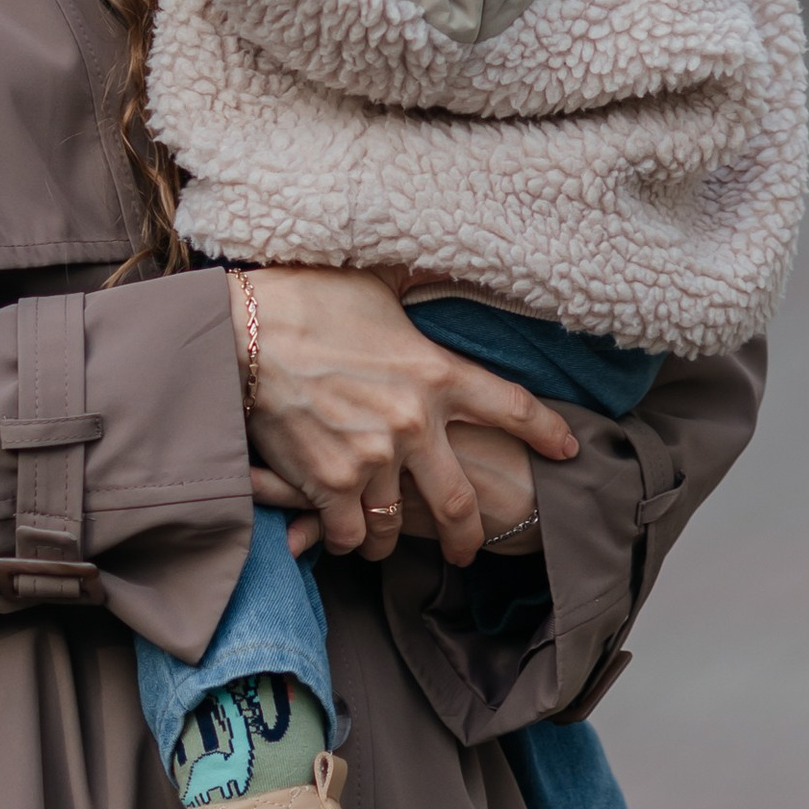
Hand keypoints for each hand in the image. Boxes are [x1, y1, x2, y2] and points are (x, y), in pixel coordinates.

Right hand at [233, 266, 575, 569]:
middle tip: (469, 549)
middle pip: (461, 500)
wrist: (241, 333)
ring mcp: (371, 459)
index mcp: (436, 373)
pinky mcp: (327, 484)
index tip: (567, 450)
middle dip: (470, 534)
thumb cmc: (305, 298)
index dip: (545, 432)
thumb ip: (414, 290)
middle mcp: (414, 424)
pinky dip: (348, 538)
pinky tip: (346, 536)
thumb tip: (438, 259)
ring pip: (398, 525)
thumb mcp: (376, 285)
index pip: (512, 408)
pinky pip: (351, 532)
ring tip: (389, 543)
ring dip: (394, 539)